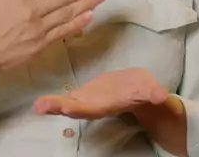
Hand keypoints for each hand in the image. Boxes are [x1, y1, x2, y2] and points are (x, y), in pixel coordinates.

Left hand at [33, 68, 169, 119]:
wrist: (137, 89)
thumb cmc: (144, 89)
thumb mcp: (151, 89)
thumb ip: (154, 93)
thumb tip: (161, 96)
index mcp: (109, 105)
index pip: (93, 109)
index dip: (80, 108)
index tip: (67, 106)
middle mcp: (94, 106)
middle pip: (75, 109)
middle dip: (59, 108)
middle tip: (42, 106)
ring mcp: (86, 102)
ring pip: (68, 104)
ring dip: (53, 105)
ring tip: (38, 105)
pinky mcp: (82, 95)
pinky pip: (66, 97)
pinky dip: (53, 99)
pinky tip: (39, 101)